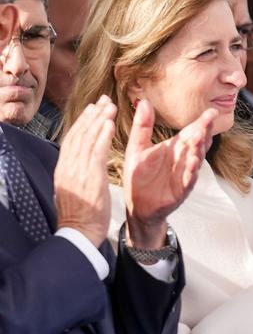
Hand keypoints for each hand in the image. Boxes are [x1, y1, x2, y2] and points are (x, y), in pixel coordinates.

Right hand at [54, 95, 116, 246]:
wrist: (79, 233)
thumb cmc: (81, 216)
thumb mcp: (74, 190)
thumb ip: (76, 174)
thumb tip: (80, 163)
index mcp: (63, 170)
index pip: (72, 140)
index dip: (82, 123)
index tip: (91, 110)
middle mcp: (67, 167)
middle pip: (78, 134)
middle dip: (91, 116)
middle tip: (102, 100)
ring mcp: (77, 171)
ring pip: (86, 139)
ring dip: (98, 120)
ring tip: (108, 106)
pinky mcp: (89, 177)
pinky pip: (96, 151)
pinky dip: (102, 135)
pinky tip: (109, 123)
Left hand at [122, 99, 215, 247]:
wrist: (136, 204)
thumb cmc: (138, 175)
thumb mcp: (137, 147)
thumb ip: (142, 126)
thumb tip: (145, 102)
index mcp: (175, 147)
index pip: (192, 131)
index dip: (202, 122)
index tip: (210, 111)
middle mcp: (184, 159)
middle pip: (198, 143)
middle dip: (204, 132)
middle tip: (208, 120)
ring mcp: (184, 174)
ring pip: (196, 159)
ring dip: (199, 149)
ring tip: (201, 137)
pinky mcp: (181, 189)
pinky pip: (188, 179)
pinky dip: (192, 171)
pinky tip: (194, 162)